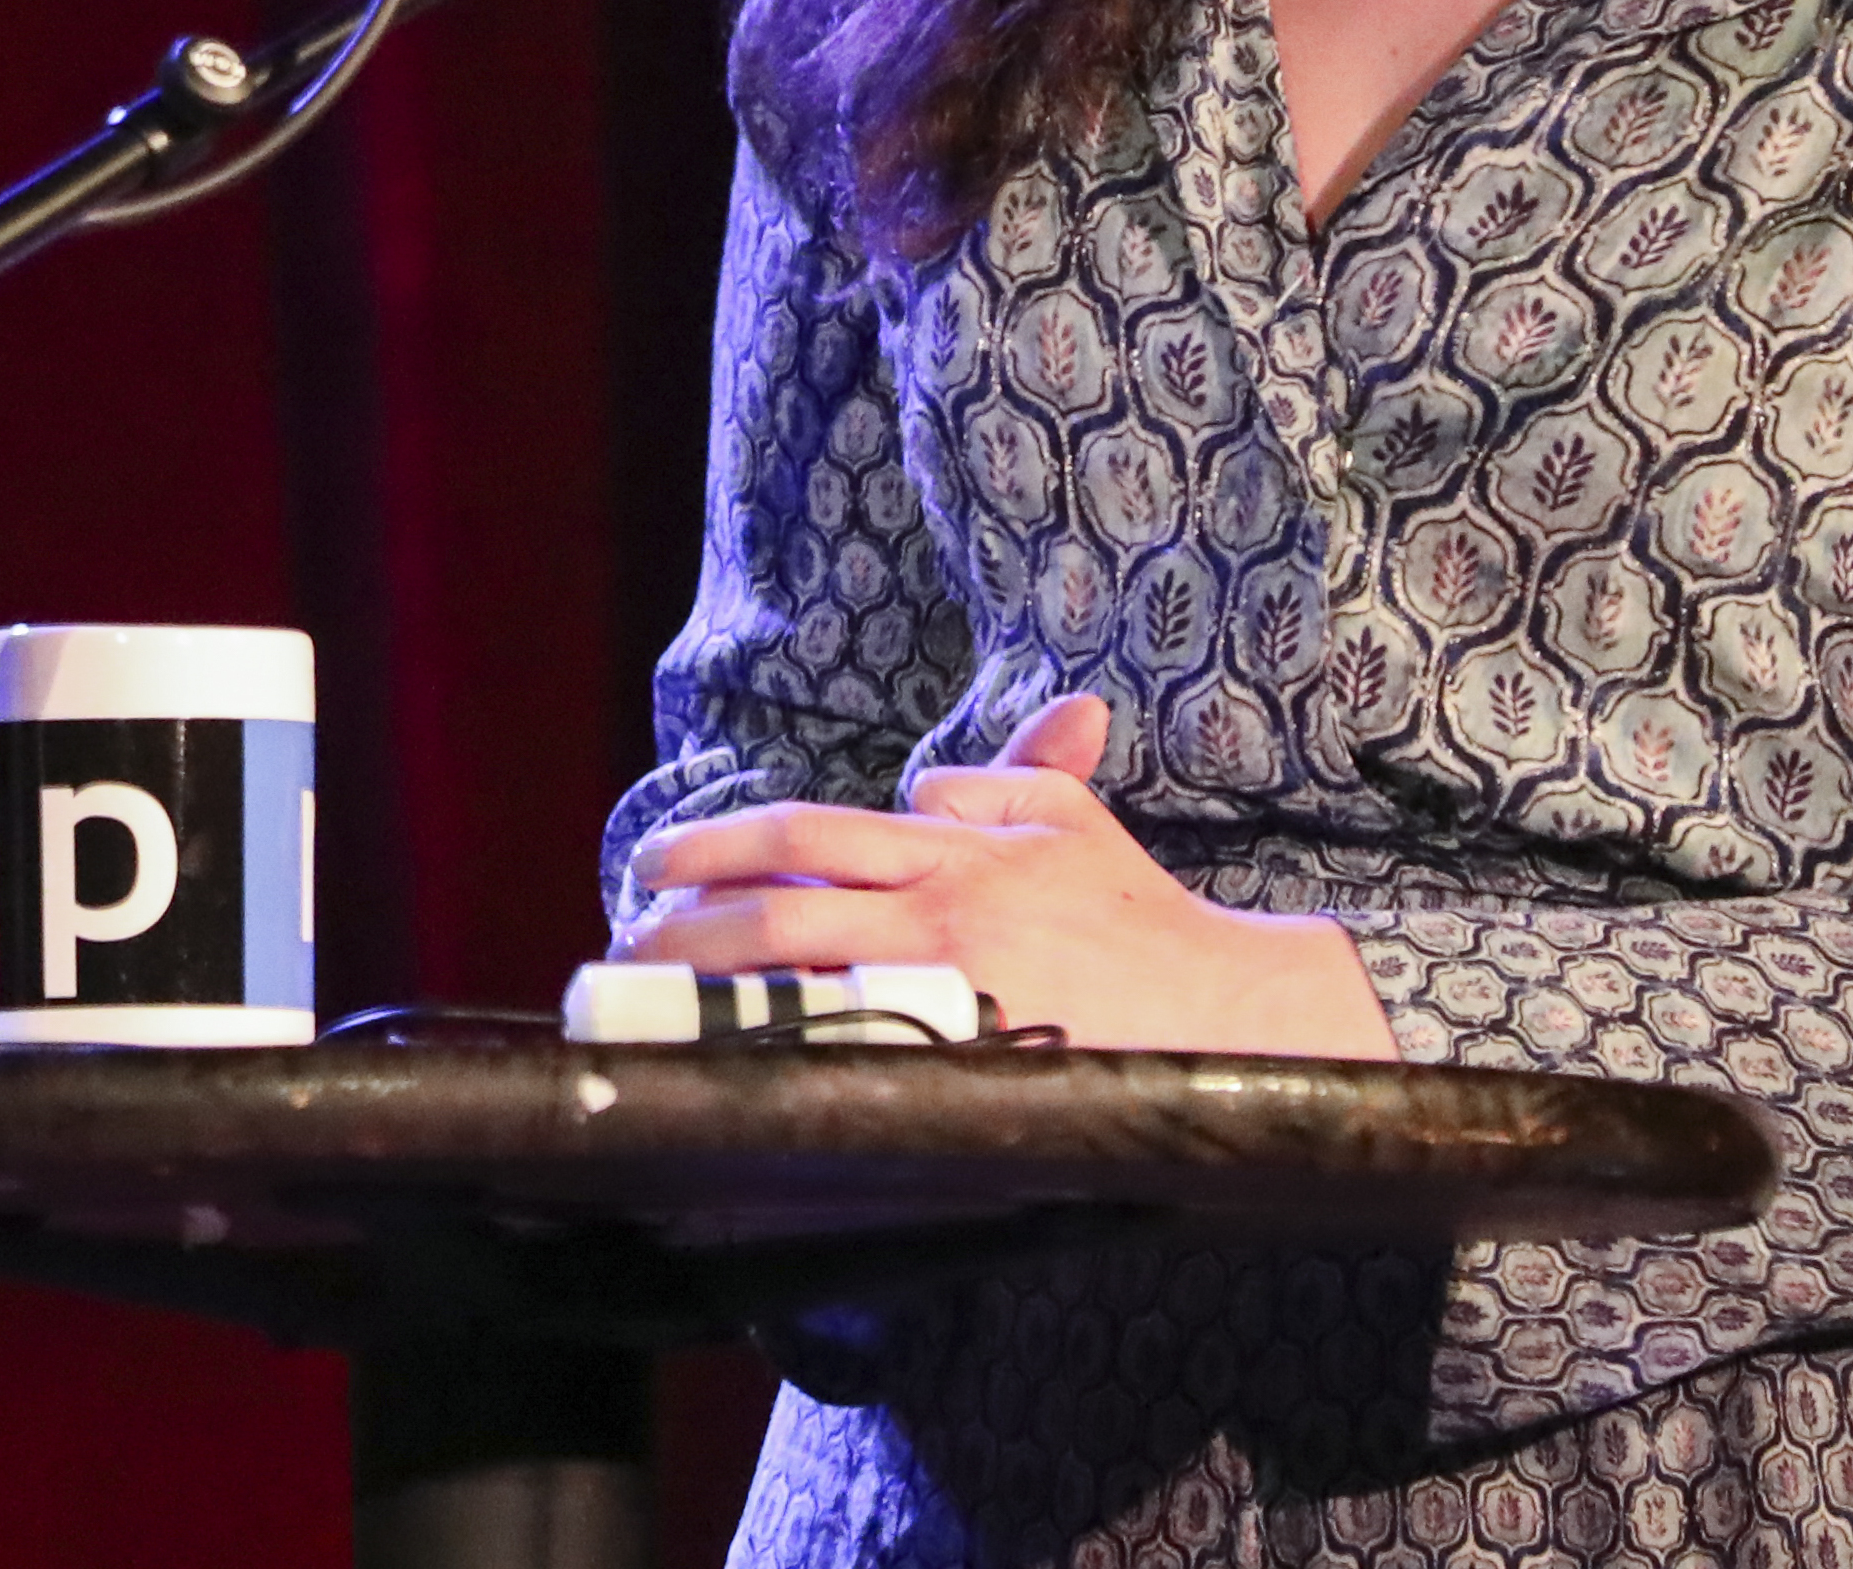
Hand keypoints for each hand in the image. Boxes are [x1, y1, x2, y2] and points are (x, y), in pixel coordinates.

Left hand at [613, 693, 1404, 1057]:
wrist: (1224, 1012)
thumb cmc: (1141, 919)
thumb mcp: (1072, 822)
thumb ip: (1004, 778)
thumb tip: (931, 781)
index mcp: (956, 852)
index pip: (811, 835)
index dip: (722, 847)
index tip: (661, 866)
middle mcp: (940, 915)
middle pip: (782, 910)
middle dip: (688, 920)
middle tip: (628, 932)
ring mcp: (949, 996)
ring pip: (801, 987)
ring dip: (713, 994)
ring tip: (650, 1001)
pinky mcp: (964, 1068)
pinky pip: (852, 1062)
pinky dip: (783, 1063)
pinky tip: (728, 1075)